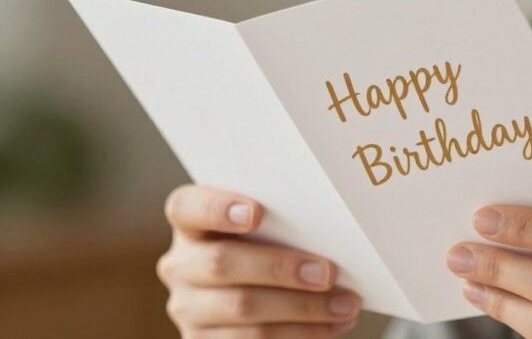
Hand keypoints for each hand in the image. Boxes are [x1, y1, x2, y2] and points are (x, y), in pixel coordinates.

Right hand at [158, 184, 361, 337]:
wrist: (262, 293)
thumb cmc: (272, 245)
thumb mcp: (270, 228)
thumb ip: (284, 219)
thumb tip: (336, 228)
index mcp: (191, 224)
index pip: (186, 208)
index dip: (217, 209)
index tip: (257, 213)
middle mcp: (181, 265)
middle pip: (221, 263)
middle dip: (280, 268)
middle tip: (328, 273)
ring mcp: (190, 309)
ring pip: (242, 308)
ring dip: (303, 308)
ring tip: (346, 304)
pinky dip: (302, 333)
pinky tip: (334, 325)